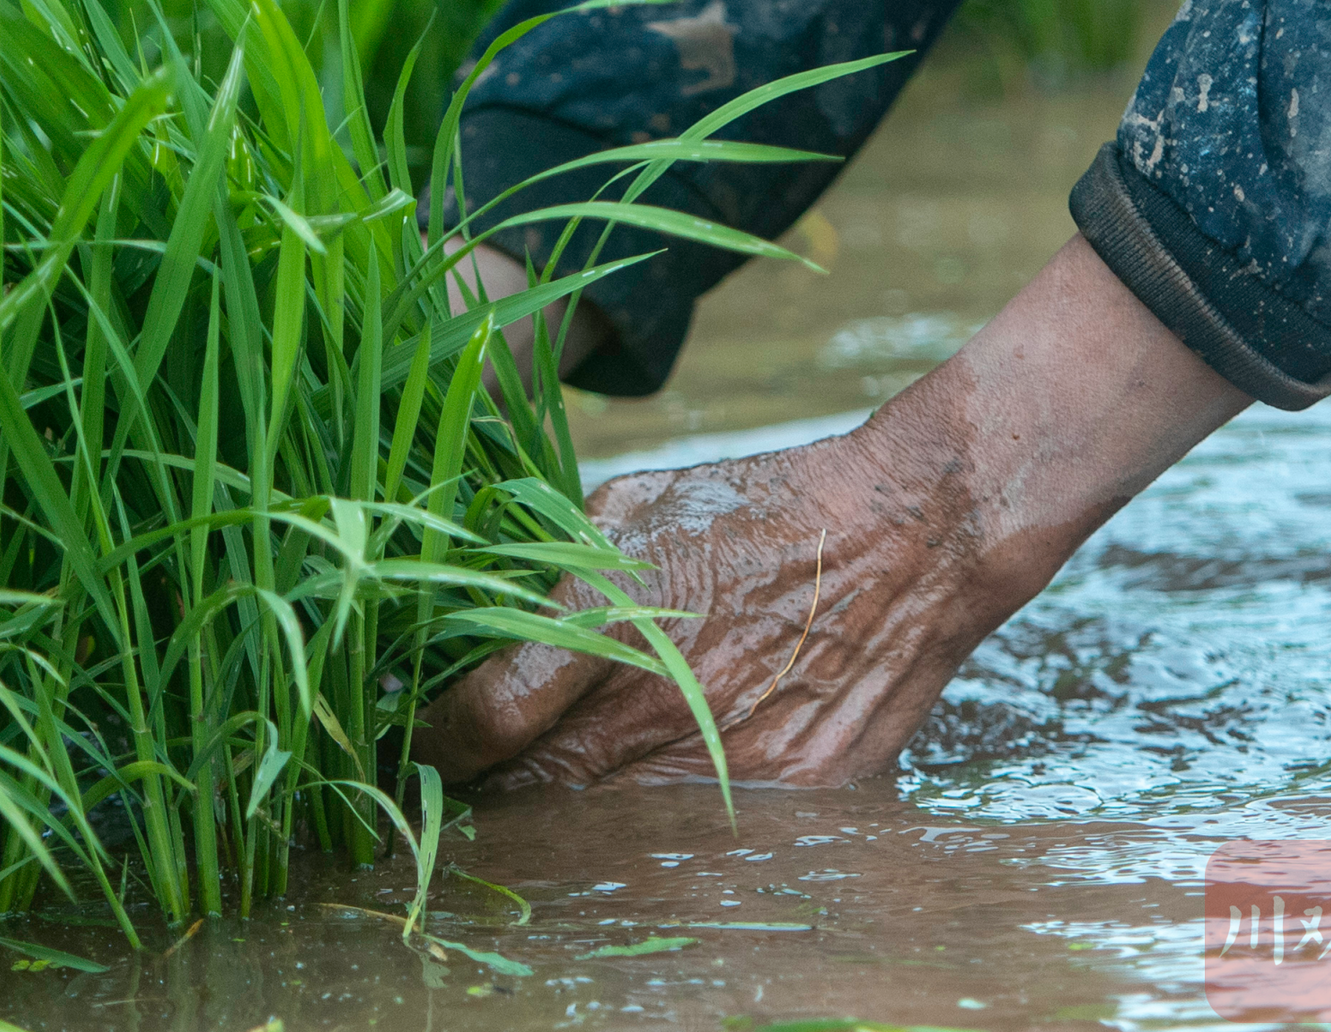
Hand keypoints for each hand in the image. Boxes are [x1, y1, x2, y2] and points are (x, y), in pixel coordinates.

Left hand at [414, 235, 1257, 787]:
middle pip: (531, 794)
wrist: (906, 537)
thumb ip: (551, 568)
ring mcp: (725, 763)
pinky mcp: (787, 797)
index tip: (425, 734)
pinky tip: (649, 775)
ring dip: (566, 807)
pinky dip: (652, 811)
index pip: (485, 721)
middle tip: (476, 768)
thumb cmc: (759, 507)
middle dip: (488, 786)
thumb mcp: (635, 504)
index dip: (436, 740)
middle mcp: (660, 707)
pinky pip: (689, 827)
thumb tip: (483, 618)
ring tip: (560, 771)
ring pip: (603, 824)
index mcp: (612, 624)